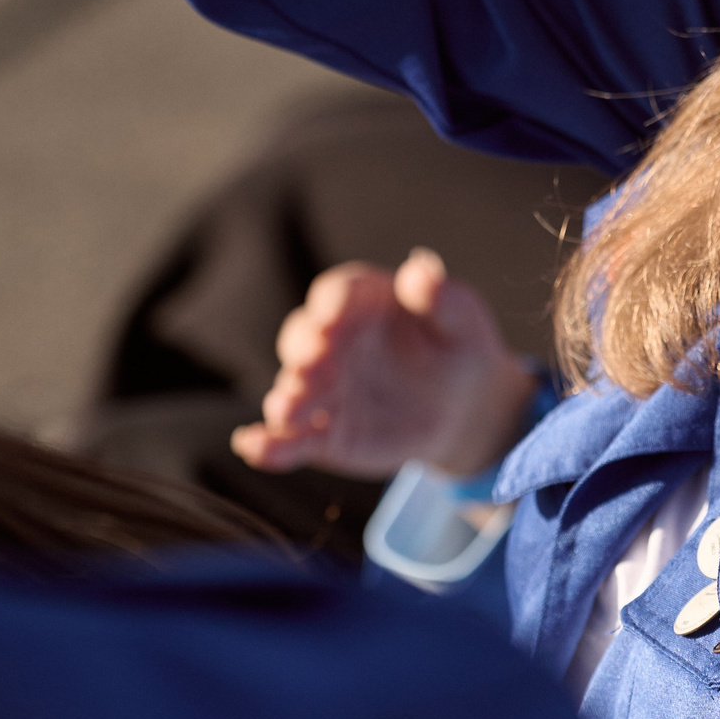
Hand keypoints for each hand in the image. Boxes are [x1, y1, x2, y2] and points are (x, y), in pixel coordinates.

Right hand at [231, 249, 536, 478]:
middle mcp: (330, 341)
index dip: (332, 304)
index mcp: (361, 301)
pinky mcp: (321, 433)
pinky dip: (269, 445)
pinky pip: (289, 439)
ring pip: (291, 389)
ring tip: (287, 411)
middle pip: (302, 339)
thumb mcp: (463, 318)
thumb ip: (441, 297)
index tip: (332, 316)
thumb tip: (420, 270)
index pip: (337, 294)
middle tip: (310, 365)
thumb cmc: (460, 347)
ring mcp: (321, 388)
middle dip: (303, 351)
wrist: (465, 408)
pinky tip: (254, 447)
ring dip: (285, 399)